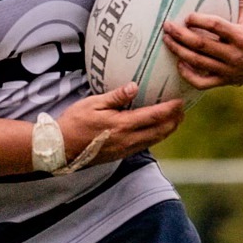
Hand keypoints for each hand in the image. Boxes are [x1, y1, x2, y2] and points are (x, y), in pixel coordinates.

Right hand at [57, 82, 186, 164]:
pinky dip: (155, 137)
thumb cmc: (73, 123)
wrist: (60, 148)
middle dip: (174, 121)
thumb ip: (116, 96)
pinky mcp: (120, 155)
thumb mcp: (92, 104)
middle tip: (182, 110)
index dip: (170, 109)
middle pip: (160, 131)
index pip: (154, 116)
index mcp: (122, 125)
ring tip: (174, 121)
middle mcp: (127, 139)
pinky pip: (144, 146)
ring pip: (154, 140)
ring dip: (167, 130)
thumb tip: (134, 86)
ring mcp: (125, 149)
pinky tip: (155, 131)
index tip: (180, 101)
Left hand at [161, 0, 242, 88]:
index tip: (188, 16)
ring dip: (179, 51)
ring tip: (166, 40)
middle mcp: (233, 54)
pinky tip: (178, 63)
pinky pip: (201, 82)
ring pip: (198, 62)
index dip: (200, 21)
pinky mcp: (223, 81)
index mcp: (241, 36)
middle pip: (202, 45)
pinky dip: (188, 75)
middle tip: (167, 26)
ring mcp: (227, 70)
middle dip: (181, 35)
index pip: (216, 27)